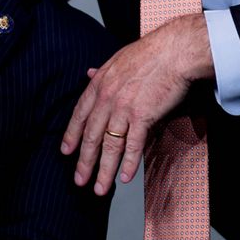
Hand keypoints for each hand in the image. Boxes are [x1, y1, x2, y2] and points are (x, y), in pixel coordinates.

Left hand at [60, 12, 214, 195]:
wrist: (173, 51)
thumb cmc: (149, 54)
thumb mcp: (117, 60)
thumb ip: (101, 72)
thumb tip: (87, 73)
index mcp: (99, 84)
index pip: (79, 115)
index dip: (71, 136)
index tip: (66, 152)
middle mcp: (107, 98)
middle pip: (91, 136)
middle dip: (84, 162)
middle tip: (79, 181)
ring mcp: (124, 108)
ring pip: (109, 145)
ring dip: (104, 170)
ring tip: (99, 188)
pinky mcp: (143, 116)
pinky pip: (133, 145)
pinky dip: (129, 164)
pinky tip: (125, 178)